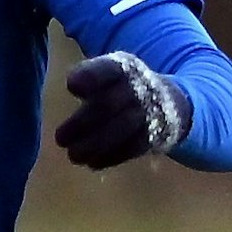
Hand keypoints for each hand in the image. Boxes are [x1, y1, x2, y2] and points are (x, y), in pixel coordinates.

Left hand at [54, 52, 191, 169]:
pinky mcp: (156, 135)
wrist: (171, 101)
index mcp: (124, 68)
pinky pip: (133, 148)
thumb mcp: (108, 74)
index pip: (107, 69)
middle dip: (82, 122)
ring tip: (74, 156)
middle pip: (109, 104)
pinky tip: (92, 163)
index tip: (71, 87)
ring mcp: (151, 112)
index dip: (90, 77)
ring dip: (94, 145)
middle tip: (60, 138)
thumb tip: (71, 87)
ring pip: (121, 128)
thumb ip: (87, 78)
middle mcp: (140, 87)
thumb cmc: (122, 87)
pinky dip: (111, 157)